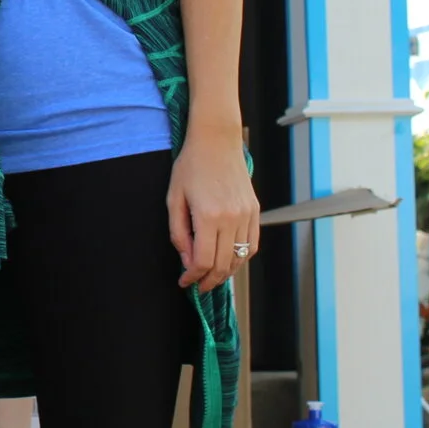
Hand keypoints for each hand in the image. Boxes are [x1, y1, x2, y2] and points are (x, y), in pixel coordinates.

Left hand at [169, 130, 260, 291]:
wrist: (217, 141)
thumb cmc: (190, 166)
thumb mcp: (174, 198)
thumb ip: (179, 233)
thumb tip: (187, 261)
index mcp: (208, 215)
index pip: (204, 261)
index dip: (193, 276)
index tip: (184, 282)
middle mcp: (232, 218)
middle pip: (224, 264)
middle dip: (209, 280)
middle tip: (198, 286)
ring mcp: (247, 215)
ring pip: (241, 258)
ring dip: (227, 273)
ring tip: (212, 278)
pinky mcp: (255, 211)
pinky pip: (252, 245)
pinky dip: (241, 259)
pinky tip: (229, 261)